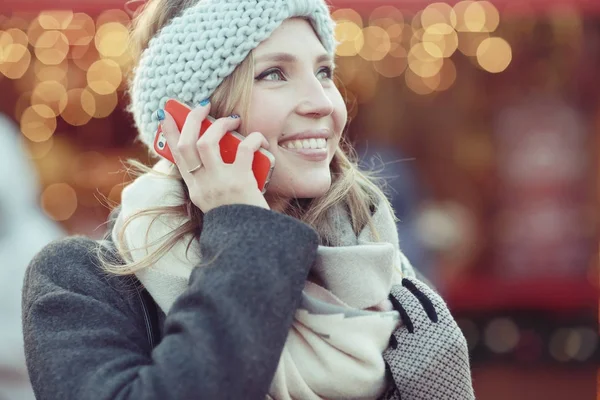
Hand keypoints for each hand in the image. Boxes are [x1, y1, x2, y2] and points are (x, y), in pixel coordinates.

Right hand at [160, 101, 269, 213]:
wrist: (250, 239)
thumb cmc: (237, 217)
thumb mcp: (215, 202)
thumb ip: (210, 181)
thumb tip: (216, 152)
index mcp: (194, 188)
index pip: (175, 156)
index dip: (169, 133)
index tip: (165, 115)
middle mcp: (202, 184)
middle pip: (187, 143)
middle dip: (191, 119)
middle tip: (202, 107)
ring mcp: (219, 182)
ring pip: (206, 142)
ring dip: (219, 125)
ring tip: (232, 119)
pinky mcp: (240, 180)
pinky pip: (244, 149)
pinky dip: (253, 139)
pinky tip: (259, 139)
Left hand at [382, 278, 474, 399]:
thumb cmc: (447, 375)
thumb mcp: (452, 347)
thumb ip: (438, 324)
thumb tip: (415, 296)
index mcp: (450, 334)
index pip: (431, 301)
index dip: (417, 287)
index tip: (406, 280)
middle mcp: (435, 340)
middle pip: (409, 307)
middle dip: (398, 296)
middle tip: (393, 292)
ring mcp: (417, 352)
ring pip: (396, 329)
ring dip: (395, 331)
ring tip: (405, 342)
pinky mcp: (401, 366)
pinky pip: (389, 350)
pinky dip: (391, 352)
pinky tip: (400, 361)